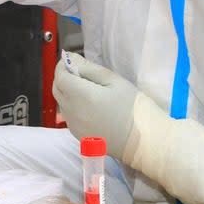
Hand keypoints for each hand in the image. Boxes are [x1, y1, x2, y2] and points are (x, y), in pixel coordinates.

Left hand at [53, 51, 203, 203]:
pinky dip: (73, 106)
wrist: (146, 143)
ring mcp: (74, 127)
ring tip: (89, 89)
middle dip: (64, 77)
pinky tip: (91, 106)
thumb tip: (69, 60)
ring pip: (62, 103)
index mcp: (81, 96)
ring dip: (68, 92)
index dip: (63, 65)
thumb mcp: (115, 81)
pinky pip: (69, 116)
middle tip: (82, 72)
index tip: (74, 60)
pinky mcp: (79, 136)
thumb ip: (89, 69)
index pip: (59, 76)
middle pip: (57, 89)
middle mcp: (72, 112)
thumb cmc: (134, 108)